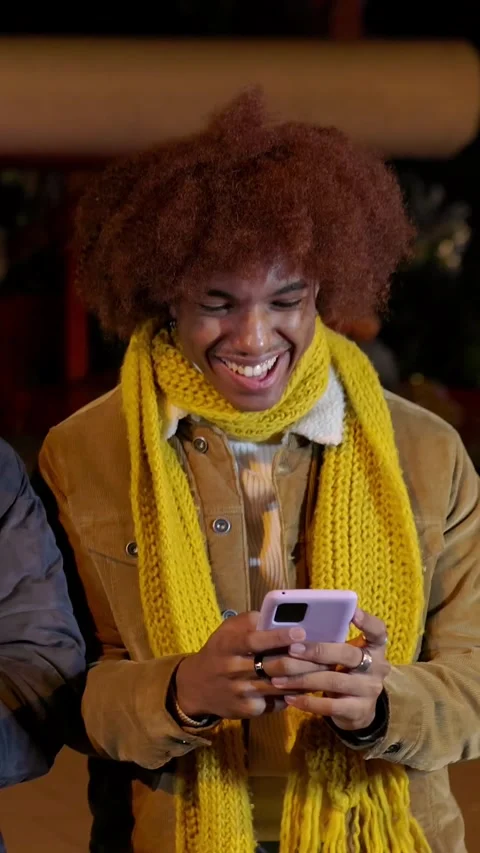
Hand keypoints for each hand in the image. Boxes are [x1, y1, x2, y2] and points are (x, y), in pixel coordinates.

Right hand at [175, 611, 322, 719]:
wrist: (197, 686)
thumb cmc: (220, 650)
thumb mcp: (227, 631)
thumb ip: (250, 622)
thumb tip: (278, 617)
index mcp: (227, 645)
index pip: (254, 641)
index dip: (278, 637)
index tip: (301, 631)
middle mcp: (232, 670)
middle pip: (271, 666)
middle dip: (300, 660)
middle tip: (324, 653)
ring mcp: (240, 692)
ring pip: (278, 686)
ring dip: (302, 678)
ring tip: (323, 669)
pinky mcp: (247, 710)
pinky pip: (275, 701)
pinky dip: (293, 694)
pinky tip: (308, 687)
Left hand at [270, 608, 389, 731]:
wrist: (357, 709)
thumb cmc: (345, 670)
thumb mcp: (344, 654)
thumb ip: (333, 639)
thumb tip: (297, 625)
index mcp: (375, 647)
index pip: (378, 631)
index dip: (367, 621)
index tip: (352, 612)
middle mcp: (377, 667)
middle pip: (348, 655)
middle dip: (318, 651)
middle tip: (291, 649)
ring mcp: (370, 690)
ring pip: (334, 681)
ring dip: (303, 679)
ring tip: (279, 678)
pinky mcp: (359, 711)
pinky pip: (330, 706)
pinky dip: (307, 701)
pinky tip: (289, 697)